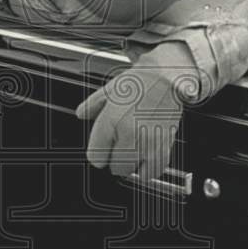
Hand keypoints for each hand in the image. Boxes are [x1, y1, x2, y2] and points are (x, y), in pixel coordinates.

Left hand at [76, 41, 203, 179]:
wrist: (167, 78)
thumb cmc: (140, 82)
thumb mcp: (109, 89)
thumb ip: (91, 105)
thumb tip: (80, 114)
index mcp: (112, 120)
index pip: (96, 156)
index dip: (97, 154)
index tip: (101, 150)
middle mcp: (129, 133)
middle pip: (114, 167)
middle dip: (113, 160)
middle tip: (117, 147)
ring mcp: (148, 141)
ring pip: (133, 171)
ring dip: (130, 165)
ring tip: (131, 152)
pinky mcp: (164, 144)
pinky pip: (153, 170)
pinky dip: (148, 169)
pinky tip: (145, 159)